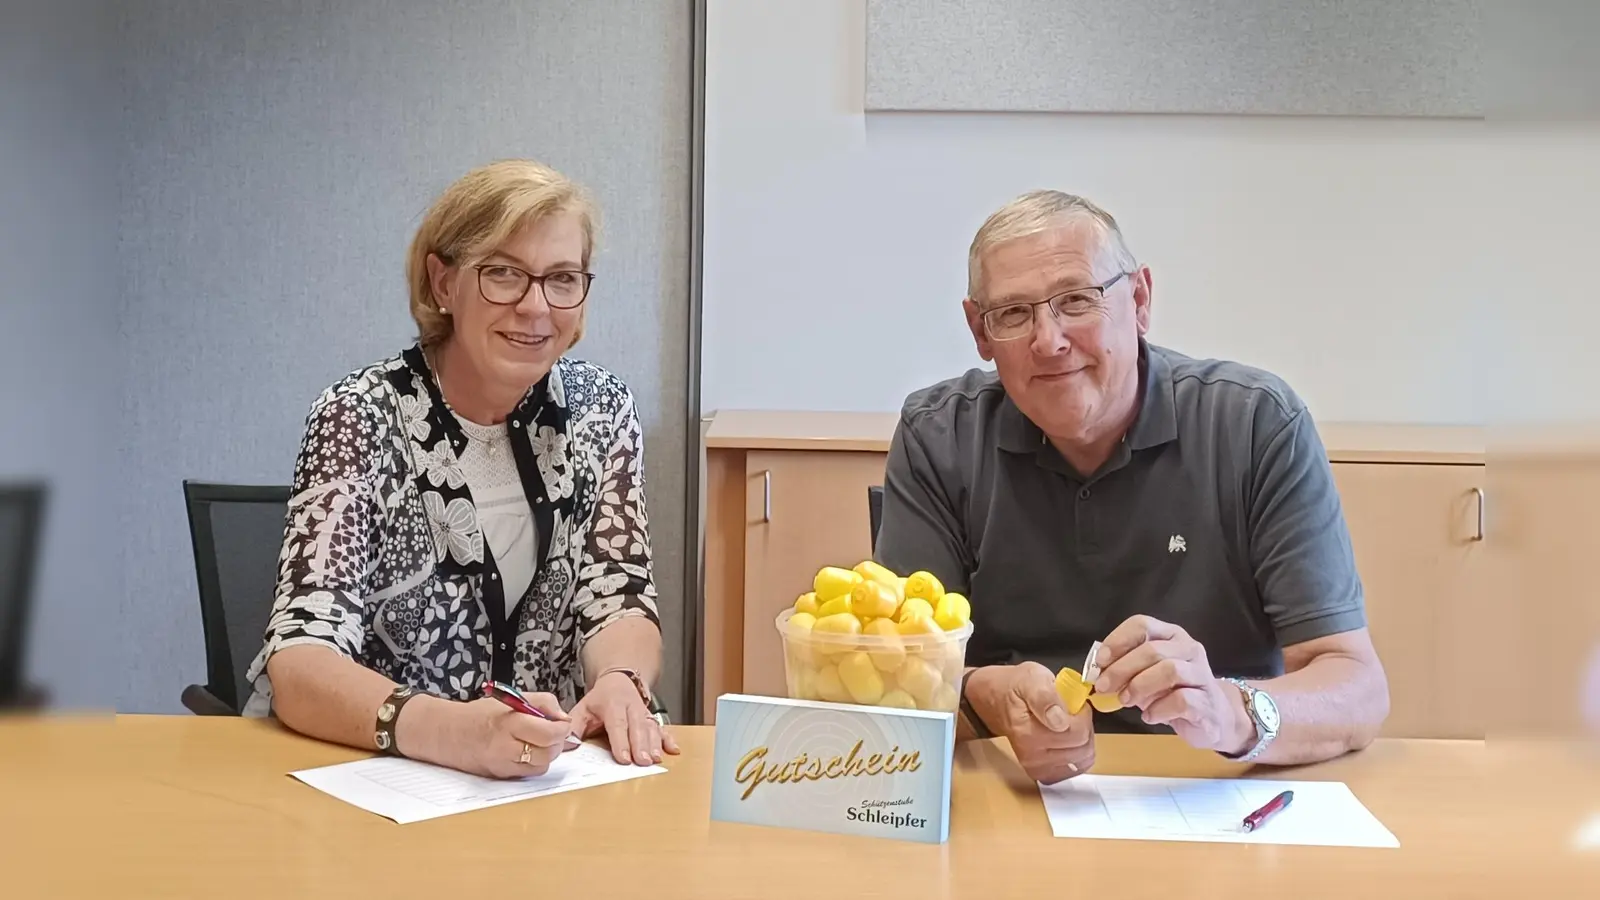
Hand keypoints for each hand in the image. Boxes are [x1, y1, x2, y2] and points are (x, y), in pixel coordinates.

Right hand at [427, 694, 573, 779]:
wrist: (448, 734)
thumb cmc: (479, 714)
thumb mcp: (512, 698)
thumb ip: (543, 703)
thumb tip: (563, 718)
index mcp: (509, 723)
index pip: (548, 733)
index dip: (562, 729)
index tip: (563, 723)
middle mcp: (506, 748)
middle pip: (548, 753)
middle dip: (557, 742)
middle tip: (554, 732)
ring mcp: (503, 766)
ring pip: (542, 766)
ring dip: (548, 753)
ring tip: (538, 740)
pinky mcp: (501, 777)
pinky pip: (529, 773)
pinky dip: (535, 762)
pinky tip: (526, 750)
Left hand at [568, 672, 680, 765]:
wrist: (619, 682)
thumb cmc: (600, 701)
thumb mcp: (582, 708)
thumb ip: (574, 726)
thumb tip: (566, 744)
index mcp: (613, 704)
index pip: (617, 723)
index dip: (621, 741)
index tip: (624, 758)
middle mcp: (632, 707)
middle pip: (638, 726)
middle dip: (641, 745)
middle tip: (643, 762)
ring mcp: (645, 712)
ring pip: (651, 728)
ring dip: (655, 744)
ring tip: (655, 759)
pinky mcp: (653, 718)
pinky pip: (663, 728)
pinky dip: (669, 739)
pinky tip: (674, 749)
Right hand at [968, 662, 1094, 783]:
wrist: (995, 700)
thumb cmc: (1014, 687)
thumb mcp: (1031, 677)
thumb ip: (1045, 696)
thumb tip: (1059, 721)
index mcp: (1028, 732)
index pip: (1078, 733)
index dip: (1082, 714)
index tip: (1072, 702)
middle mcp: (1031, 756)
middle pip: (1082, 748)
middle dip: (1083, 727)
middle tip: (1070, 712)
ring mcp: (1036, 768)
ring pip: (1082, 759)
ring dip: (1082, 740)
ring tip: (1068, 724)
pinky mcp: (1042, 774)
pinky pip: (1075, 769)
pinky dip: (1077, 753)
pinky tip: (1067, 739)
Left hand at [1092, 615, 1253, 753]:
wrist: (1212, 718)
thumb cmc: (1171, 692)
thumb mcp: (1144, 675)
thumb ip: (1123, 669)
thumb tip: (1096, 672)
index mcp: (1170, 635)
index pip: (1142, 625)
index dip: (1117, 641)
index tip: (1099, 662)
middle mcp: (1189, 649)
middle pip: (1152, 650)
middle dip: (1121, 669)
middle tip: (1103, 687)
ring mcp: (1202, 674)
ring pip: (1169, 670)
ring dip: (1140, 687)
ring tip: (1125, 701)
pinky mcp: (1207, 702)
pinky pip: (1181, 700)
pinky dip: (1158, 710)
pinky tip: (1149, 716)